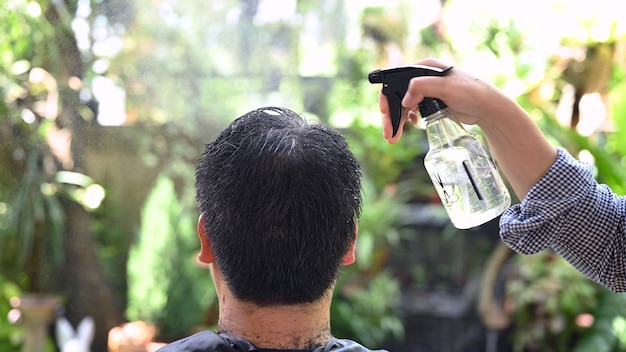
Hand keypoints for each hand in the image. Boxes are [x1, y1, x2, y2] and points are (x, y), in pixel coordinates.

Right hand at [379, 57, 506, 142]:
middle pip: (397, 95)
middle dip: (391, 115)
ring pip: (403, 105)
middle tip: (388, 133)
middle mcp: (423, 78)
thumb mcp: (446, 87)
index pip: (395, 80)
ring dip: (397, 121)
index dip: (387, 97)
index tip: (385, 113)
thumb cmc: (470, 92)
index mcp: (423, 68)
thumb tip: (404, 100)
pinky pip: (412, 111)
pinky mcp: (431, 104)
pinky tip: (411, 126)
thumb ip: (422, 87)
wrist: (487, 107)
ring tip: (393, 137)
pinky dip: (407, 120)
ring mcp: (426, 91)